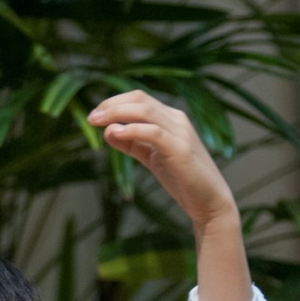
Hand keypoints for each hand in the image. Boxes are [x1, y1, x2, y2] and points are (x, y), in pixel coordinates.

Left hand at [88, 91, 237, 235]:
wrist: (209, 202)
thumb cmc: (182, 180)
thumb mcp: (151, 158)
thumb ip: (132, 144)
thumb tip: (108, 131)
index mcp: (171, 119)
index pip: (139, 98)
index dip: (114, 102)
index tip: (94, 115)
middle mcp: (177, 120)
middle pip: (140, 99)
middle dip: (111, 105)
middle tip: (90, 118)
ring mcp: (180, 133)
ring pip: (145, 111)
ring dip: (116, 113)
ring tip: (97, 122)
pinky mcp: (180, 149)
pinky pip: (153, 132)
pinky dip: (132, 130)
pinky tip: (115, 134)